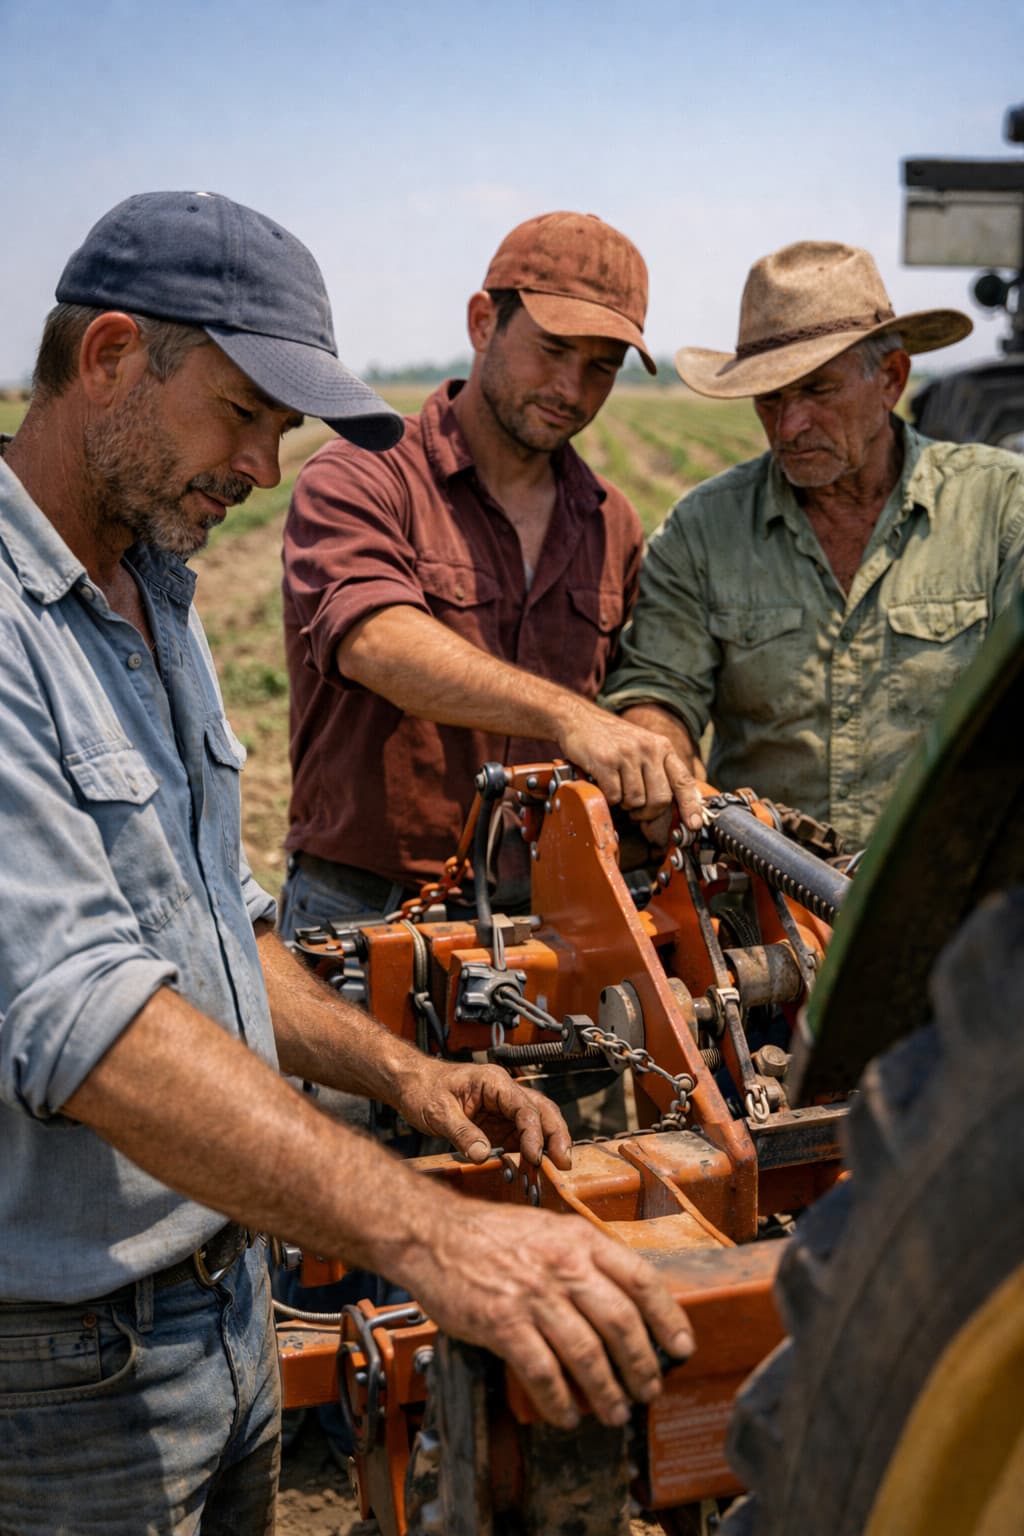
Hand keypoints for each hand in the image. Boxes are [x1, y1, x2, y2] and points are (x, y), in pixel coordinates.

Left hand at [395, 1059, 572, 1169]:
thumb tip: (483, 1154)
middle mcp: (504, 1093)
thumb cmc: (423, 1089)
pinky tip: (533, 1171)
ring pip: (537, 1124)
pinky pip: (520, 1138)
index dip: (534, 1132)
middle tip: (565, 1163)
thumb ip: (462, 1132)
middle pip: (542, 1111)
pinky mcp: (497, 1124)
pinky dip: (530, 1153)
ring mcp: (503, 1109)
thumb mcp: (438, 1112)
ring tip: (557, 1170)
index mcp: (493, 1082)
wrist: (412, 1085)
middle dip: (557, 1135)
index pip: (524, 1106)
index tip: (536, 1156)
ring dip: (548, 1145)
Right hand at [401, 1200, 694, 1428]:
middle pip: (622, 1323)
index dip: (668, 1317)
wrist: (433, 1233)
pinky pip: (542, 1373)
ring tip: (615, 1412)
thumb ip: (584, 1259)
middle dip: (643, 1365)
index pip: (640, 1279)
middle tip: (651, 1389)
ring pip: (587, 1354)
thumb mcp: (549, 1230)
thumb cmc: (491, 1234)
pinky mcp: (502, 1323)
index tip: (683, 1346)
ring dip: (607, 1392)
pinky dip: (560, 1402)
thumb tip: (623, 1301)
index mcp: (579, 1240)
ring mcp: (533, 1295)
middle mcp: (563, 1266)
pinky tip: (567, 1415)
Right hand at [559, 699, 702, 832]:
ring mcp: (628, 754)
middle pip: (660, 799)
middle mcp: (649, 749)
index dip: (691, 806)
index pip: (684, 781)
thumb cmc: (611, 740)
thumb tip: (669, 809)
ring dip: (625, 805)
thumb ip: (658, 773)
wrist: (578, 719)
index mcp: (662, 747)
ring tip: (618, 791)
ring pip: (636, 801)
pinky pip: (614, 796)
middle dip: (648, 813)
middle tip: (636, 811)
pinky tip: (604, 786)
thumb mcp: (642, 748)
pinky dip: (609, 799)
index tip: (694, 824)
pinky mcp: (606, 761)